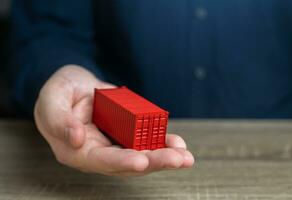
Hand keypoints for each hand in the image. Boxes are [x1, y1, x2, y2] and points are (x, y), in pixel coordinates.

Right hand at [34, 65, 193, 175]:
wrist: (75, 84)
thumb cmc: (59, 92)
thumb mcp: (51, 99)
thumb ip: (57, 120)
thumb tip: (76, 139)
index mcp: (77, 150)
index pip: (101, 160)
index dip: (121, 162)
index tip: (142, 161)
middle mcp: (99, 152)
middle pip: (128, 163)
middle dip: (154, 162)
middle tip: (177, 160)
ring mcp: (116, 143)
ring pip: (141, 154)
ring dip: (165, 156)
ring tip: (185, 156)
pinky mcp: (128, 133)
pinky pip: (146, 140)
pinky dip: (163, 142)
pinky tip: (178, 143)